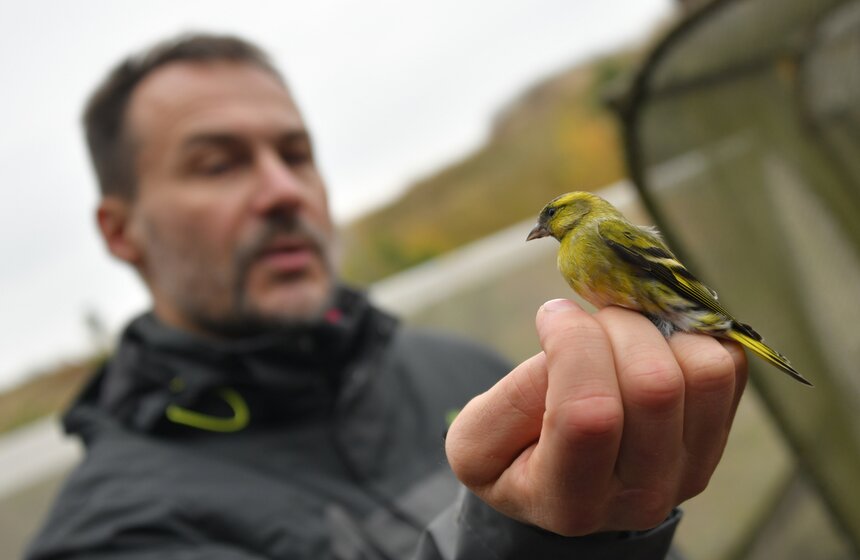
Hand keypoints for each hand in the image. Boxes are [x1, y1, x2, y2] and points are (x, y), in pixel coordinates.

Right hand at [445, 298, 746, 535]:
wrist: (566, 485)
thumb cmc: (516, 456)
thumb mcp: (480, 444)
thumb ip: (513, 398)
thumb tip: (573, 335)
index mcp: (570, 500)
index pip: (591, 414)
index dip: (572, 345)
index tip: (552, 316)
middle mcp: (642, 492)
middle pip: (654, 385)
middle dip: (614, 326)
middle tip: (587, 320)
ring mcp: (690, 466)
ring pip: (704, 370)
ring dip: (656, 328)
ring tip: (618, 330)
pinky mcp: (719, 435)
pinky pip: (728, 362)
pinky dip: (689, 333)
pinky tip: (648, 340)